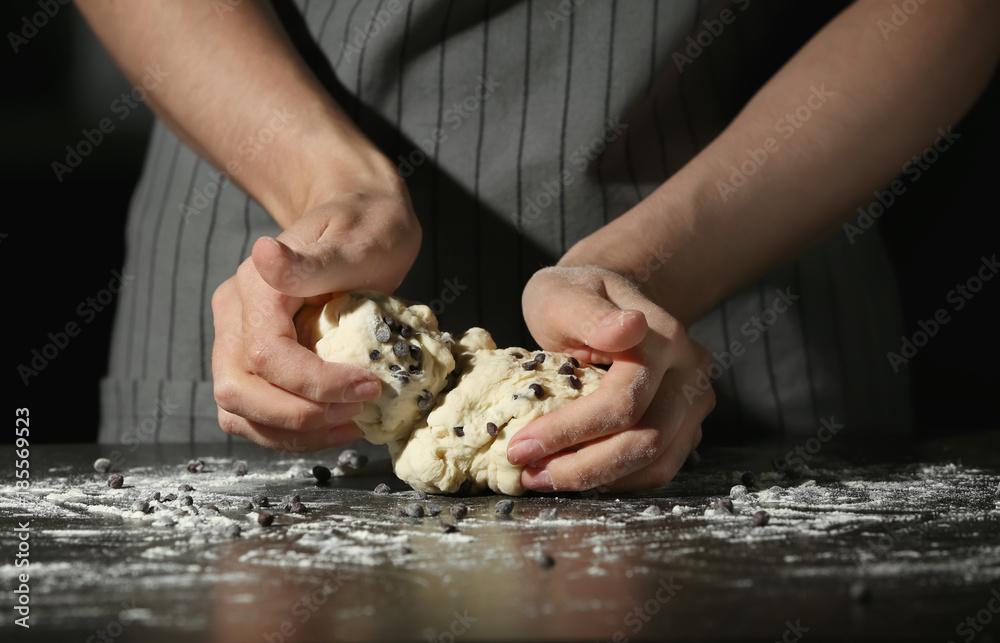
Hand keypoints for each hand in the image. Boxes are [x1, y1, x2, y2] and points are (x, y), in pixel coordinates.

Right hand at [211, 189, 420, 451]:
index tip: (368, 387)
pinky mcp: (252, 363)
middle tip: (357, 412)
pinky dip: (292, 431)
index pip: (265, 355)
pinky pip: (255, 414)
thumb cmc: (365, 228)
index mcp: (256, 286)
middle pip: (237, 390)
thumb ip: (313, 261)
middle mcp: (235, 315)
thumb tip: (264, 255)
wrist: (359, 225)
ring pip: (239, 411)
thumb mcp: (356, 239)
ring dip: (294, 433)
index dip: (314, 382)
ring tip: (350, 425)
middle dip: (298, 416)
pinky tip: (336, 424)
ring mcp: (237, 340)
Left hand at [510, 266, 714, 491]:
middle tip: (529, 473)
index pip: (623, 400)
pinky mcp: (686, 427)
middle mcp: (689, 372)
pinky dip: (616, 480)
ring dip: (598, 480)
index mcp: (663, 338)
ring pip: (657, 463)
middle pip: (647, 440)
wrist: (612, 304)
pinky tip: (575, 472)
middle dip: (582, 467)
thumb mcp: (565, 293)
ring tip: (544, 477)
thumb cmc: (578, 297)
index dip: (570, 430)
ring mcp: (693, 402)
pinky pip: (657, 468)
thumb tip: (628, 328)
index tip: (519, 446)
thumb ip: (589, 313)